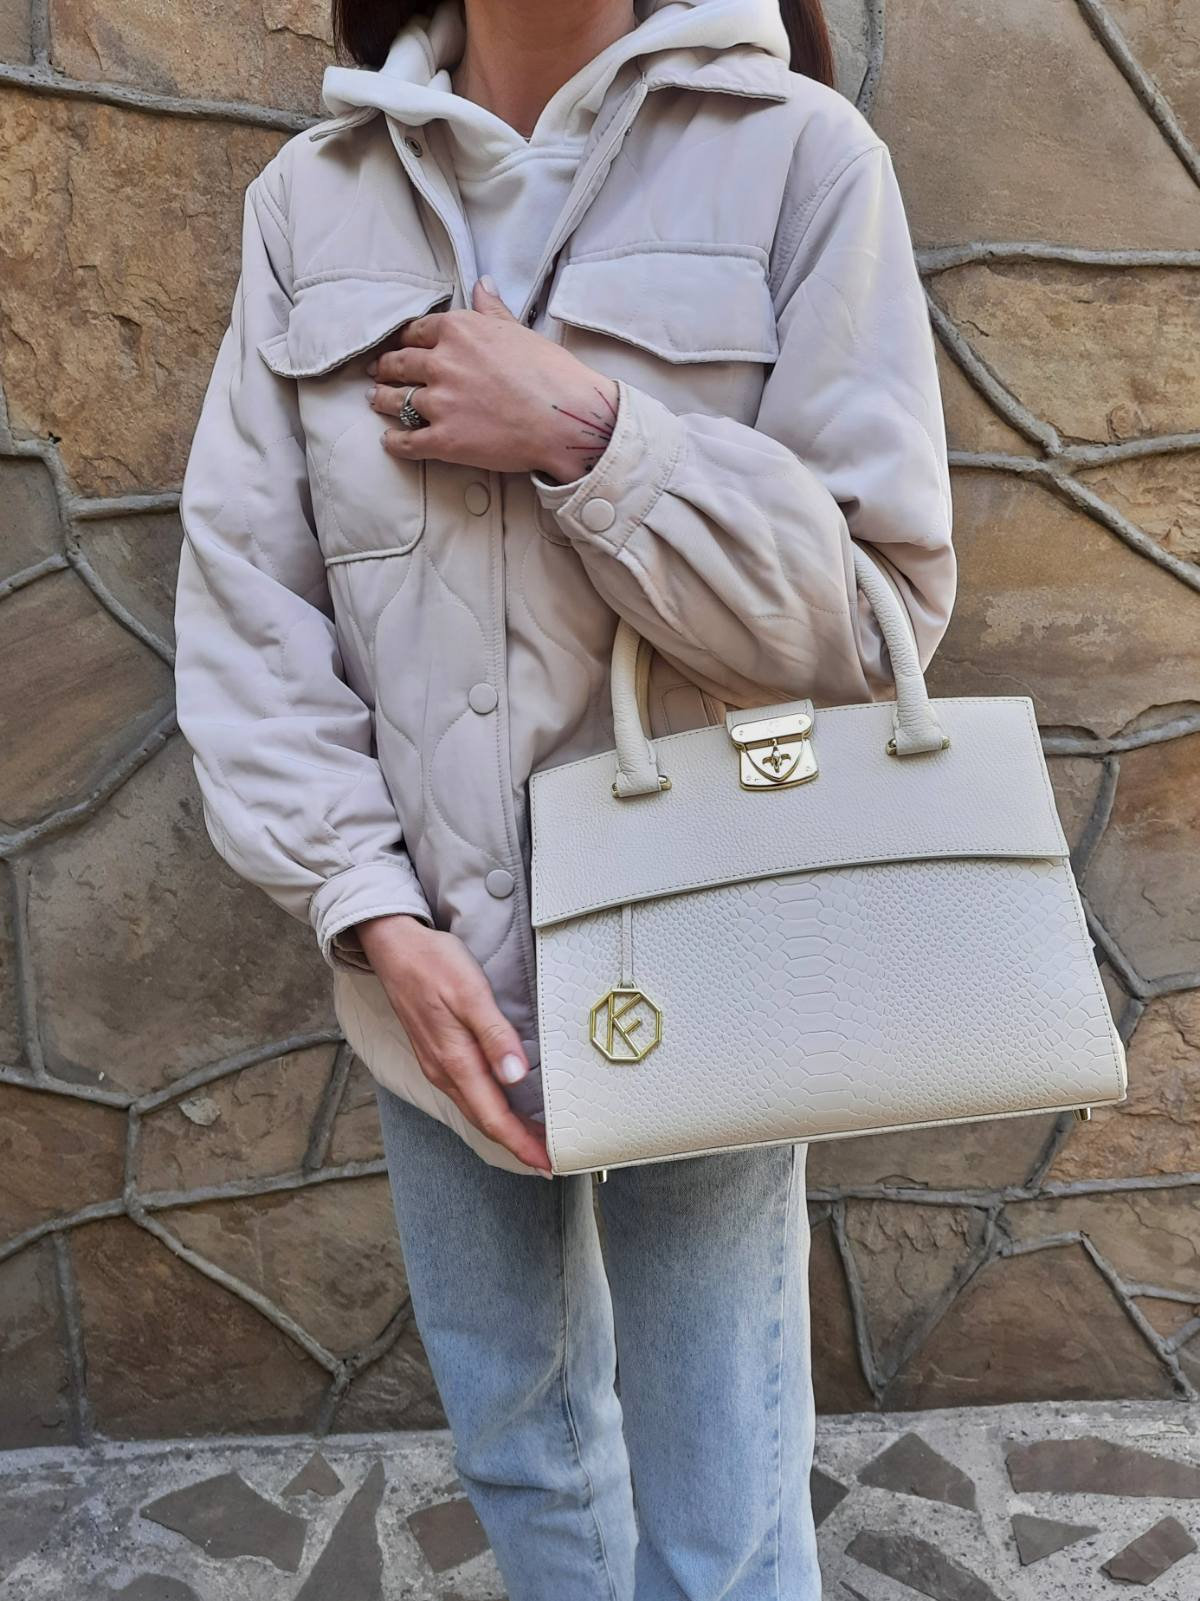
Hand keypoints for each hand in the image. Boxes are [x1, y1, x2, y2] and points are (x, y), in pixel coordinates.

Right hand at [356, 913, 551, 1175]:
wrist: (393, 947)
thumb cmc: (435, 964)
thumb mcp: (471, 993)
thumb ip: (494, 1036)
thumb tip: (515, 1077)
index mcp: (455, 1061)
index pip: (494, 1118)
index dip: (522, 1144)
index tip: (548, 1163)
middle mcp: (444, 1071)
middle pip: (485, 1121)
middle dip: (517, 1144)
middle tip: (549, 1160)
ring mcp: (437, 1064)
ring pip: (475, 1109)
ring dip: (504, 1129)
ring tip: (532, 1140)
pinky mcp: (436, 1053)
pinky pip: (466, 1094)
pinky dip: (489, 1109)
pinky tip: (502, 1105)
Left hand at [366, 277, 619, 483]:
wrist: (567, 420)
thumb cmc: (551, 374)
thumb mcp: (520, 331)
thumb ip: (493, 310)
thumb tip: (483, 284)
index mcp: (459, 330)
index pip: (416, 330)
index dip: (404, 339)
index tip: (399, 345)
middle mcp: (442, 363)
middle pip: (400, 363)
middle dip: (386, 367)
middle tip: (379, 372)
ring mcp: (440, 403)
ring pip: (395, 400)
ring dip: (382, 400)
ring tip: (376, 401)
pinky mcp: (444, 440)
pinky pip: (406, 441)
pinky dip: (394, 441)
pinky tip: (389, 441)